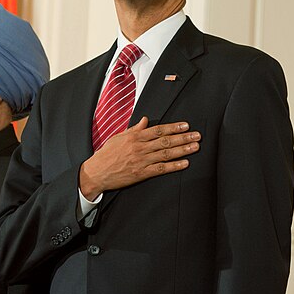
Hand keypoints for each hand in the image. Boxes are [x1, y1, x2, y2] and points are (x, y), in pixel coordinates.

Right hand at [79, 117, 200, 199]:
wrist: (96, 172)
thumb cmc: (106, 155)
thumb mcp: (118, 137)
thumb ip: (134, 129)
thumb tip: (144, 120)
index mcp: (134, 137)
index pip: (158, 130)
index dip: (174, 127)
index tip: (185, 125)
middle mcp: (140, 147)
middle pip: (166, 140)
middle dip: (183, 137)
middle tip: (197, 135)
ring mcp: (141, 160)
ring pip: (166, 153)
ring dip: (183, 150)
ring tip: (195, 147)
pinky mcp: (141, 173)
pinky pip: (161, 169)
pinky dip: (174, 166)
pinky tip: (184, 163)